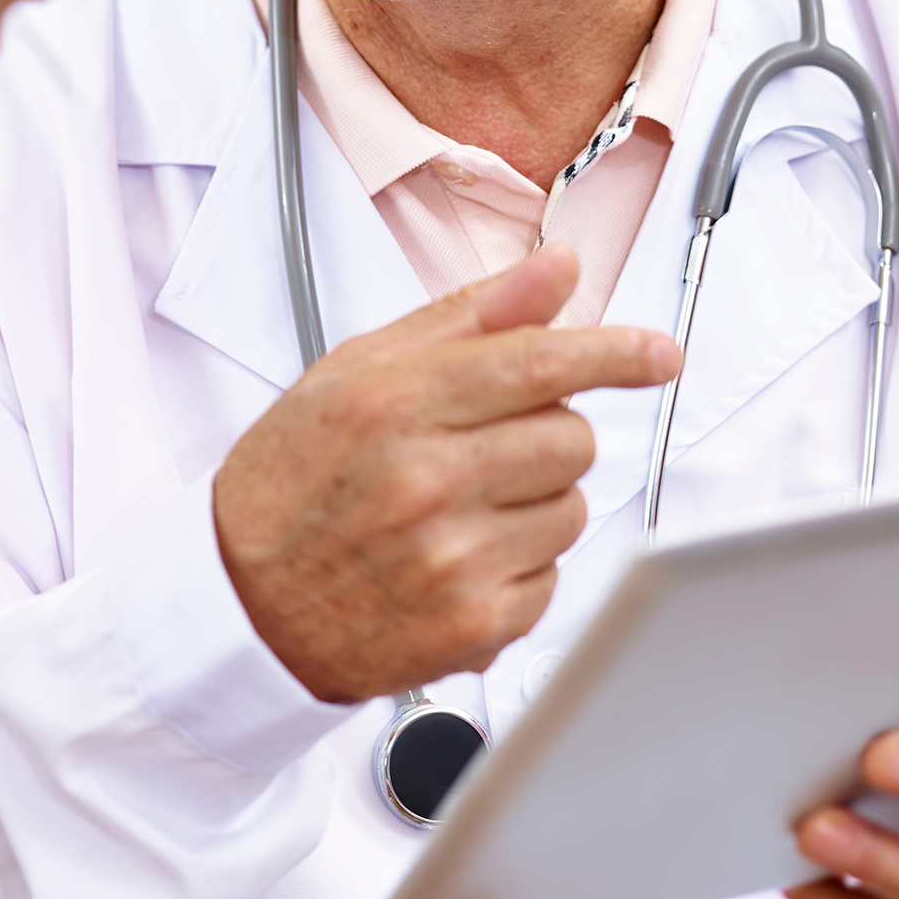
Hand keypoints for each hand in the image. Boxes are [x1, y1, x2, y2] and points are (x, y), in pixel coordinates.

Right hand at [214, 245, 680, 701]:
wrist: (238, 605)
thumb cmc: (293, 478)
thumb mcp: (356, 372)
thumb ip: (467, 319)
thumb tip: (559, 270)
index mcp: (394, 404)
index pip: (537, 363)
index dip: (613, 353)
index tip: (659, 354)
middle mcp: (425, 480)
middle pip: (571, 438)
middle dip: (548, 435)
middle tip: (487, 446)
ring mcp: (450, 560)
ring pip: (571, 510)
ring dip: (536, 504)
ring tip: (461, 509)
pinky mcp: (470, 627)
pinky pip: (552, 579)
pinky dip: (519, 568)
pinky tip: (457, 561)